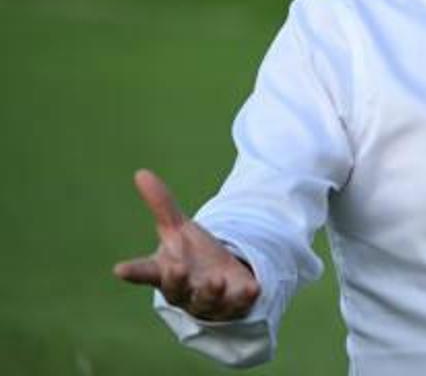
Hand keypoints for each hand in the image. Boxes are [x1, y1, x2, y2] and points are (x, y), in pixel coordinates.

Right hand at [113, 169, 259, 320]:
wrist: (221, 280)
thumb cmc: (192, 255)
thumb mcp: (178, 229)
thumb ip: (162, 206)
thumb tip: (141, 172)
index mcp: (166, 271)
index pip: (145, 272)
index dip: (133, 271)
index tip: (120, 269)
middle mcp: (184, 291)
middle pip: (175, 291)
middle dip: (176, 282)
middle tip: (177, 268)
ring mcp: (208, 302)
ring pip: (206, 302)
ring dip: (210, 292)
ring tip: (216, 280)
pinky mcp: (233, 305)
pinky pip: (238, 305)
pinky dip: (244, 298)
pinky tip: (253, 288)